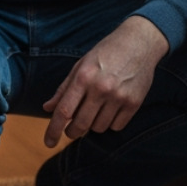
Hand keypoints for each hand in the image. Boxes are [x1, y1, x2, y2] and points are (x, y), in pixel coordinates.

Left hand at [42, 17, 168, 147]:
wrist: (139, 43)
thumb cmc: (106, 53)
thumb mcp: (81, 65)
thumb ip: (64, 88)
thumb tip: (47, 108)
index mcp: (83, 77)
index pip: (64, 111)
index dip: (53, 130)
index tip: (48, 143)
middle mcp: (101, 88)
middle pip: (80, 125)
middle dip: (72, 132)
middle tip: (72, 130)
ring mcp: (119, 96)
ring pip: (98, 128)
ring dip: (93, 125)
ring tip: (96, 110)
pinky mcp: (134, 103)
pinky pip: (117, 127)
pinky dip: (110, 123)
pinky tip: (111, 109)